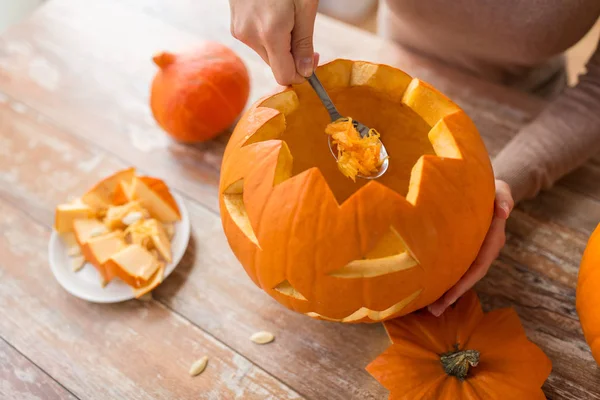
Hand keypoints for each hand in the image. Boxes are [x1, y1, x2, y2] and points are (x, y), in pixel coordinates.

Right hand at [229, 0, 318, 84]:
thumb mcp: (305, 6)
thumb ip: (304, 42)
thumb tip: (306, 72)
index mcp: (270, 33)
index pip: (284, 76)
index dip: (302, 74)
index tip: (314, 60)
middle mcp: (250, 36)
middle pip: (275, 65)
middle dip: (292, 57)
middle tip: (304, 35)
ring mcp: (239, 30)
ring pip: (266, 53)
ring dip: (280, 45)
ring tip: (287, 17)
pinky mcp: (235, 25)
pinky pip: (256, 40)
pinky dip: (268, 35)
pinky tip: (274, 14)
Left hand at [427, 180, 513, 316]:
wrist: (490, 188)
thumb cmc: (492, 188)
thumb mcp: (501, 190)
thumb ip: (504, 198)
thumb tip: (505, 211)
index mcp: (493, 240)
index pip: (478, 265)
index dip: (465, 281)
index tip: (451, 295)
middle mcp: (485, 250)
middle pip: (469, 277)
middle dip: (453, 295)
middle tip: (435, 311)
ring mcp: (476, 251)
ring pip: (463, 276)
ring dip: (448, 293)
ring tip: (430, 309)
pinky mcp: (466, 250)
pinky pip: (457, 268)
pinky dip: (446, 280)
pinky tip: (431, 291)